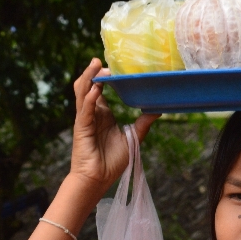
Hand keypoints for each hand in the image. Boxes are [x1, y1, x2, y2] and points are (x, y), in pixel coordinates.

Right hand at [69, 59, 159, 200]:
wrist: (98, 180)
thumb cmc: (112, 162)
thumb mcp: (133, 138)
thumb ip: (143, 123)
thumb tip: (158, 109)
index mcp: (102, 114)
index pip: (100, 89)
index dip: (104, 76)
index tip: (112, 64)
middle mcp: (92, 113)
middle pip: (88, 86)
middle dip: (94, 72)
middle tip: (101, 59)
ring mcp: (85, 119)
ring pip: (83, 92)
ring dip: (89, 78)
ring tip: (96, 65)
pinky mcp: (82, 128)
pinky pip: (85, 109)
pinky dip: (89, 98)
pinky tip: (96, 89)